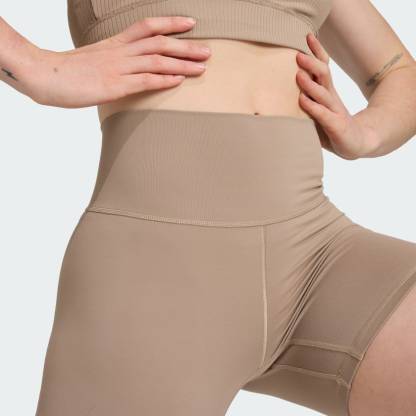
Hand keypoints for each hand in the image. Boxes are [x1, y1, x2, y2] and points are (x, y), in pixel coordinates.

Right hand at [25, 16, 210, 107]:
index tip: (191, 23)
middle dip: (186, 46)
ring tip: (202, 67)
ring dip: (182, 63)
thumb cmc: (68, 71)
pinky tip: (178, 80)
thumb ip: (115, 61)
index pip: (148, 26)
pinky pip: (143, 80)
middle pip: (159, 43)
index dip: (171, 23)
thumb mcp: (94, 59)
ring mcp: (117, 68)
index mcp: (115, 43)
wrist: (44, 75)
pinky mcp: (114, 86)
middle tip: (208, 51)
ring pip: (156, 60)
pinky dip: (163, 80)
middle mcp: (120, 52)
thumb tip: (130, 68)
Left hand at [295, 33, 379, 159]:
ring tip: (298, 74)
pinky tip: (302, 100)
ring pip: (323, 93)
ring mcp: (334, 111)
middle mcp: (330, 98)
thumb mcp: (316, 112)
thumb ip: (302, 103)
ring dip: (310, 84)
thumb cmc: (330, 127)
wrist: (357, 143)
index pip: (322, 67)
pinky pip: (323, 114)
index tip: (307, 36)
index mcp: (326, 92)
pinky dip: (312, 107)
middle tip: (297, 54)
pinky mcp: (336, 125)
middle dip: (311, 63)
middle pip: (323, 75)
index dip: (316, 52)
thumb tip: (272, 100)